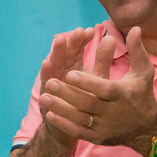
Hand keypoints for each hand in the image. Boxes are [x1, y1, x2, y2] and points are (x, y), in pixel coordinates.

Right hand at [37, 29, 92, 149]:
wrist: (75, 125)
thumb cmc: (88, 101)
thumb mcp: (98, 80)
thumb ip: (102, 60)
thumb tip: (111, 38)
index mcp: (75, 66)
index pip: (78, 49)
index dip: (83, 40)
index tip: (91, 30)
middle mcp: (62, 71)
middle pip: (65, 54)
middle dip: (70, 42)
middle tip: (78, 31)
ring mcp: (53, 81)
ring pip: (54, 64)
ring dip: (56, 52)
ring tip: (60, 40)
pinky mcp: (47, 93)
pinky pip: (46, 81)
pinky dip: (46, 72)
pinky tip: (46, 62)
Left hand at [40, 26, 156, 150]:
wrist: (146, 128)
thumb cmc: (142, 93)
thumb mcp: (143, 71)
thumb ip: (136, 50)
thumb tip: (135, 28)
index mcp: (123, 94)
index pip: (103, 88)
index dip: (86, 82)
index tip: (69, 73)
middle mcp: (114, 112)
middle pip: (87, 104)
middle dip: (68, 94)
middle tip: (50, 83)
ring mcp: (105, 127)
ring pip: (80, 118)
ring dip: (61, 109)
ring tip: (43, 97)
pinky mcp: (98, 138)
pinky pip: (78, 132)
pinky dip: (63, 124)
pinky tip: (50, 114)